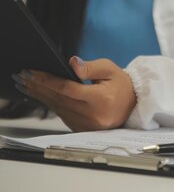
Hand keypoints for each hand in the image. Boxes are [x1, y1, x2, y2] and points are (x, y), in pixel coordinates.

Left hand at [13, 57, 136, 131]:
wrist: (134, 105)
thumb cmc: (122, 85)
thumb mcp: (110, 69)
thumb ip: (90, 67)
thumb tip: (72, 63)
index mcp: (101, 99)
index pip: (68, 89)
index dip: (47, 80)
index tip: (31, 72)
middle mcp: (94, 115)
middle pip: (59, 99)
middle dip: (38, 87)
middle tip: (21, 77)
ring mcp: (88, 124)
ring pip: (58, 108)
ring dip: (41, 96)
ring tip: (26, 85)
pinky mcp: (84, 128)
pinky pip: (63, 115)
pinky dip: (51, 104)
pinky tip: (41, 95)